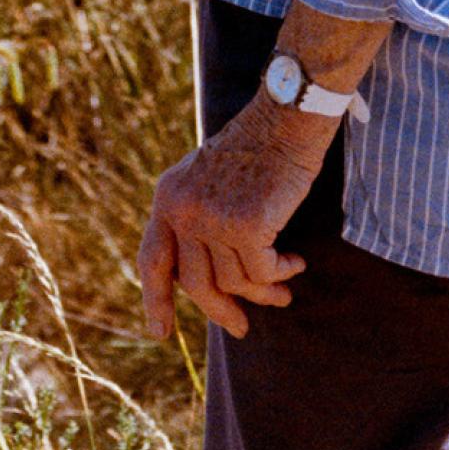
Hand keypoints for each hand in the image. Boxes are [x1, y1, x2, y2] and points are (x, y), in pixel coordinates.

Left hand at [137, 96, 323, 340]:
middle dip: (219, 312)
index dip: (155, 299)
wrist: (285, 117)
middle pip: (196, 283)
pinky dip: (281, 273)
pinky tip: (295, 264)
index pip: (153, 258)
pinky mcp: (246, 225)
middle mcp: (183, 209)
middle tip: (241, 328)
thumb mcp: (209, 178)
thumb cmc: (256, 146)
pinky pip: (262, 272)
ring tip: (284, 291)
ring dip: (263, 292)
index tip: (161, 332)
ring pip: (234, 282)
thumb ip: (197, 217)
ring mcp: (212, 218)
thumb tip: (206, 278)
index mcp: (168, 196)